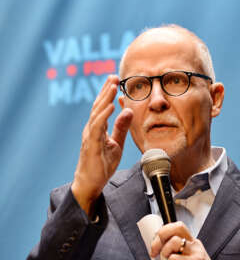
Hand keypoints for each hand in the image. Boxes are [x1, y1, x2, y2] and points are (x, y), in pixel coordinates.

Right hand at [71, 75, 132, 214]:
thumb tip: (129, 110)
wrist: (91, 184)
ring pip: (97, 113)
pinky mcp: (91, 145)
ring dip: (105, 99)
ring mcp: (90, 136)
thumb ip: (121, 127)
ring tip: (113, 86)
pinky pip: (97, 127)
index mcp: (97, 128)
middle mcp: (91, 129)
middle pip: (98, 106)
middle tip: (114, 76)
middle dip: (106, 90)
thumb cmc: (102, 164)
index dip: (108, 93)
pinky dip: (104, 116)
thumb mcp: (116, 143)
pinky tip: (111, 107)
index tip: (115, 80)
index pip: (102, 107)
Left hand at [151, 222, 221, 259]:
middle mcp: (195, 245)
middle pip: (177, 227)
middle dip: (162, 236)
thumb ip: (176, 253)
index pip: (177, 227)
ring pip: (174, 241)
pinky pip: (174, 259)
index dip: (162, 232)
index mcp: (192, 243)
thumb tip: (157, 248)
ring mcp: (196, 253)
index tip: (155, 245)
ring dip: (166, 254)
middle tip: (155, 251)